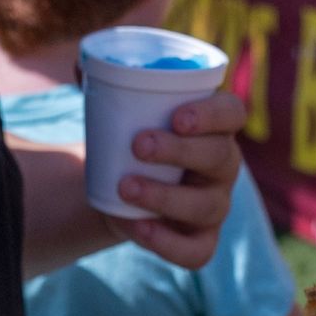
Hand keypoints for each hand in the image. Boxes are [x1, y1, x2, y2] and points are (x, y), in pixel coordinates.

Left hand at [115, 90, 245, 268]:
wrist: (117, 187)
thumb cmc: (127, 136)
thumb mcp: (117, 108)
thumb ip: (104, 83)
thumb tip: (82, 64)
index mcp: (215, 126)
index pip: (232, 113)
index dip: (212, 114)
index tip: (177, 116)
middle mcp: (224, 165)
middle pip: (220, 156)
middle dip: (180, 151)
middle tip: (137, 145)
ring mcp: (215, 204)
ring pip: (207, 205)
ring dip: (166, 196)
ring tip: (125, 187)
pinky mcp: (201, 239)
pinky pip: (198, 251)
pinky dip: (168, 243)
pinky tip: (138, 229)